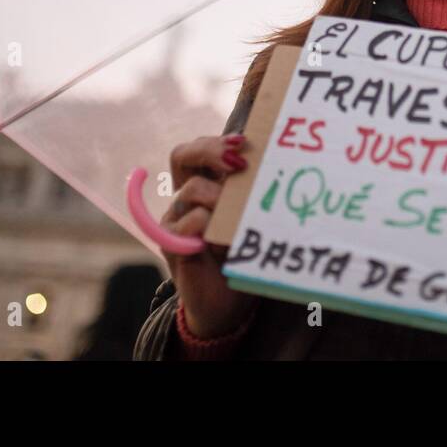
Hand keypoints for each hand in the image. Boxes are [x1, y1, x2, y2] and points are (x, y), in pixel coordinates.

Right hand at [161, 134, 256, 338]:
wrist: (226, 305)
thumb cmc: (243, 256)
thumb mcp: (250, 217)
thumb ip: (251, 191)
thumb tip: (274, 158)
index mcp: (205, 186)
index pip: (199, 149)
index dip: (217, 141)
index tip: (244, 143)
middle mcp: (187, 198)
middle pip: (182, 154)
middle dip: (211, 150)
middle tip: (238, 162)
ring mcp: (176, 219)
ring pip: (192, 188)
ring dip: (221, 198)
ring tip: (238, 219)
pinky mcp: (172, 242)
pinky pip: (190, 220)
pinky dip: (210, 226)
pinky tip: (223, 242)